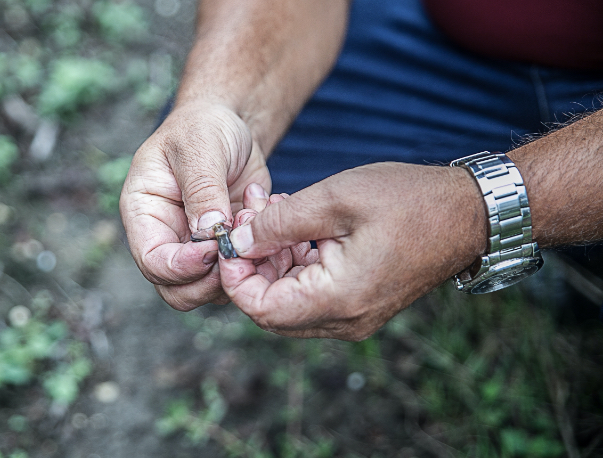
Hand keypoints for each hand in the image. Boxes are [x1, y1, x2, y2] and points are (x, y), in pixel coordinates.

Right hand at [119, 102, 270, 309]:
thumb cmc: (204, 126)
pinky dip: (257, 260)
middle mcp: (166, 237)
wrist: (231, 126)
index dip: (182, 266)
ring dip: (237, 270)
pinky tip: (266, 225)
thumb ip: (202, 189)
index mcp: (144, 214)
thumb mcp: (199, 146)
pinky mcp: (225, 248)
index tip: (215, 250)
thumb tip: (209, 233)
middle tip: (239, 254)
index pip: (153, 261)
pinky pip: (238, 272)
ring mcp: (195, 247)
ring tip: (255, 229)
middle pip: (177, 289)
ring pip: (209, 289)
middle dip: (209, 282)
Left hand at [219, 162, 487, 340]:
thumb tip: (237, 244)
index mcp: (339, 299)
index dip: (234, 277)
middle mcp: (346, 320)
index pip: (261, 309)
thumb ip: (278, 224)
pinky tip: (297, 227)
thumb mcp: (334, 199)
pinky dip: (297, 264)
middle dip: (253, 264)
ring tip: (274, 213)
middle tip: (251, 220)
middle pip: (272, 308)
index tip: (229, 240)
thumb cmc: (408, 200)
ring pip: (291, 300)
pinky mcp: (362, 303)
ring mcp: (356, 316)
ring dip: (274, 260)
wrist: (468, 214)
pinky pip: (314, 294)